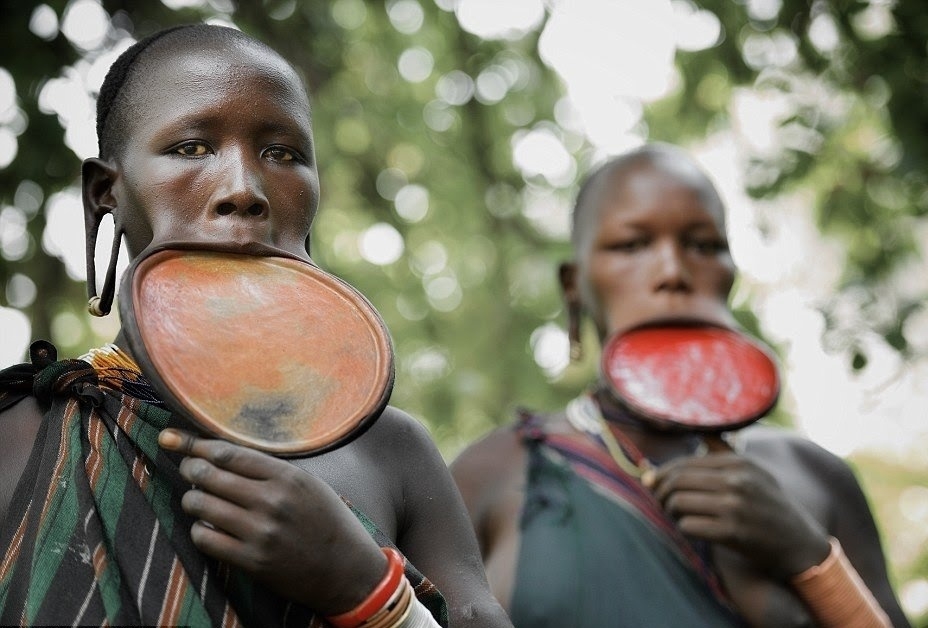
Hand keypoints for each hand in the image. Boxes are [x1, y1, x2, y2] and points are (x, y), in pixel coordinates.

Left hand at [158, 428, 386, 613]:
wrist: (346, 570)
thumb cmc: (327, 521)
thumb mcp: (308, 484)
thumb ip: (270, 470)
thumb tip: (223, 454)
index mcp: (288, 477)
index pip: (229, 453)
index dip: (196, 445)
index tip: (174, 439)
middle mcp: (272, 501)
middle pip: (209, 475)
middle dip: (190, 469)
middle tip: (189, 470)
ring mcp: (260, 533)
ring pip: (201, 505)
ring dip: (192, 500)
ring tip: (197, 499)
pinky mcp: (252, 561)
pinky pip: (205, 538)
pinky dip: (199, 529)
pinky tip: (208, 526)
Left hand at [646, 451, 830, 577]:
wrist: (800, 543)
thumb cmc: (770, 506)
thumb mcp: (753, 471)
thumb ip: (723, 451)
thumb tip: (693, 432)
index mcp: (738, 462)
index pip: (683, 463)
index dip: (660, 474)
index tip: (650, 483)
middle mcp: (736, 480)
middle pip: (677, 481)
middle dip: (660, 493)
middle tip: (660, 503)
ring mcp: (735, 506)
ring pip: (679, 502)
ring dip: (671, 511)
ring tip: (676, 516)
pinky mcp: (733, 532)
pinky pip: (689, 526)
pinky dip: (683, 528)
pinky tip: (690, 529)